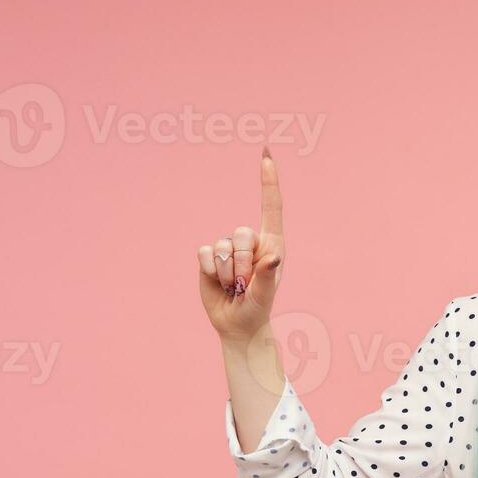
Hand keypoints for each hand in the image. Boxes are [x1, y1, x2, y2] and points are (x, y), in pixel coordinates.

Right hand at [198, 147, 285, 340]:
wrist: (236, 323)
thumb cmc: (257, 308)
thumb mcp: (265, 294)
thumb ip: (268, 276)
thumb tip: (273, 259)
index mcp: (272, 244)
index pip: (271, 206)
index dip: (268, 180)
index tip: (266, 155)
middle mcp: (251, 241)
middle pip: (241, 233)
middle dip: (242, 263)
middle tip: (246, 283)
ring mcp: (229, 248)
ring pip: (221, 246)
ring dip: (226, 272)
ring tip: (234, 286)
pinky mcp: (208, 256)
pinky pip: (203, 252)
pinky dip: (209, 271)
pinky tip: (218, 282)